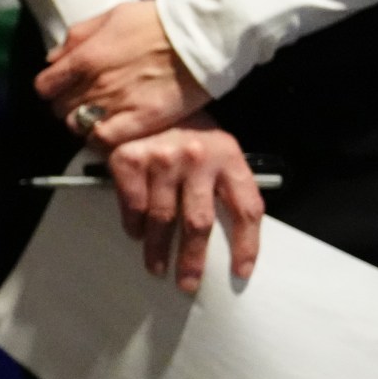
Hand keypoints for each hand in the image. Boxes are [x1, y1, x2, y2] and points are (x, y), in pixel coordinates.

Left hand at [35, 0, 209, 145]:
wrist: (202, 36)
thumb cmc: (157, 21)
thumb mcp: (111, 16)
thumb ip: (78, 37)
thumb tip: (53, 59)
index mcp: (84, 58)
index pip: (44, 86)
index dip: (51, 88)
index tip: (62, 88)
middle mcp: (94, 85)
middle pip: (59, 108)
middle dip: (67, 105)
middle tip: (85, 101)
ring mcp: (116, 105)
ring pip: (78, 126)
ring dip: (83, 123)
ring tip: (99, 116)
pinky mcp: (139, 122)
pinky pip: (104, 140)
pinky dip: (101, 138)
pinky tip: (110, 130)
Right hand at [106, 113, 265, 291]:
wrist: (143, 95)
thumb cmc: (185, 129)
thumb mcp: (216, 149)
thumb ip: (222, 183)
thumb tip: (227, 236)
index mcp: (229, 156)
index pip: (246, 208)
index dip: (247, 245)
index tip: (241, 272)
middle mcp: (199, 158)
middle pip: (200, 222)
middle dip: (193, 259)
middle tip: (188, 283)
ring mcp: (163, 159)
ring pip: (163, 219)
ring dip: (159, 250)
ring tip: (157, 268)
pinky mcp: (130, 159)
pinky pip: (133, 206)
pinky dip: (134, 225)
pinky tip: (137, 235)